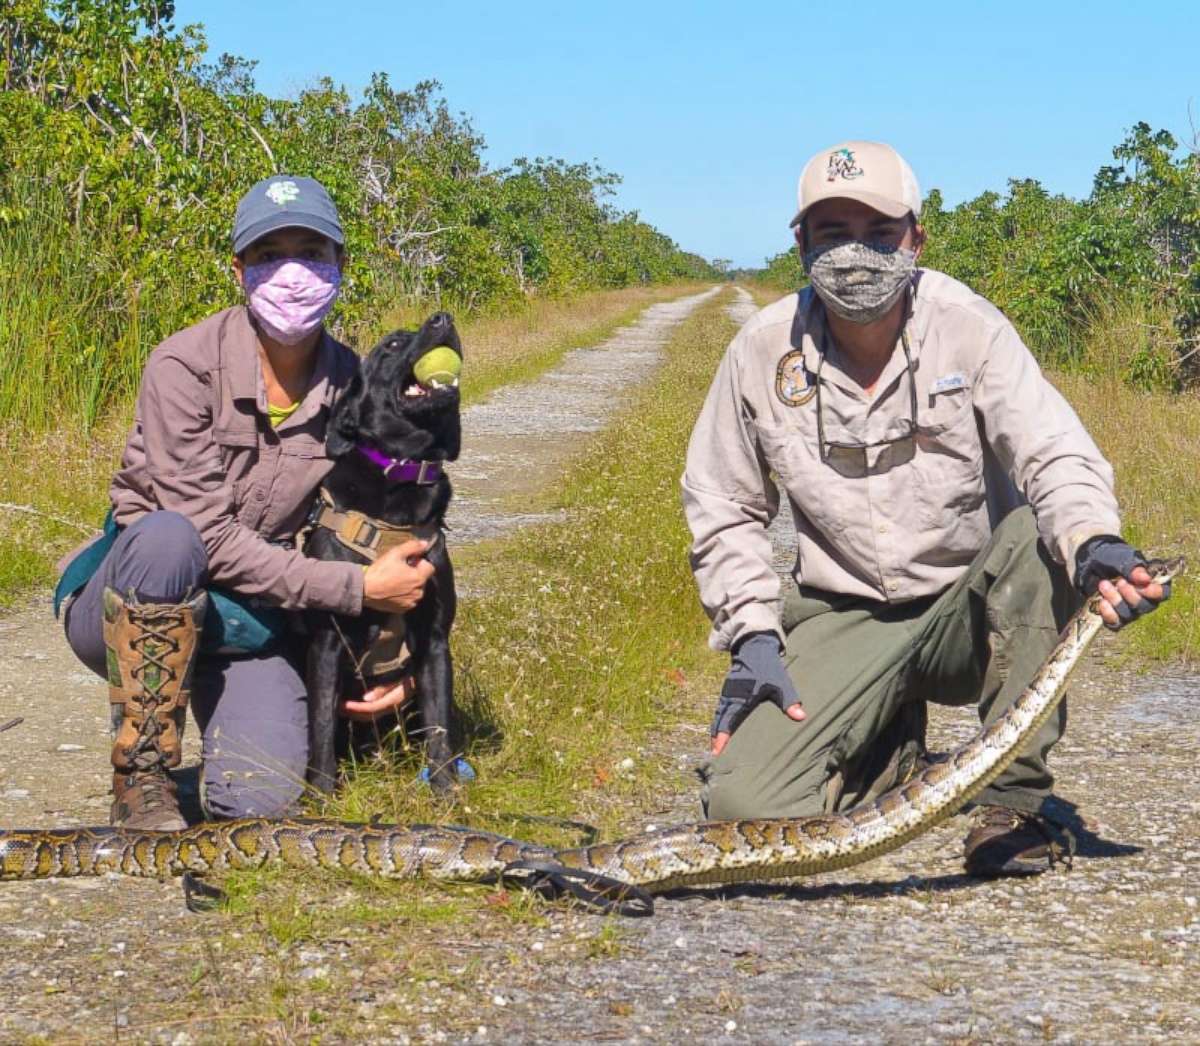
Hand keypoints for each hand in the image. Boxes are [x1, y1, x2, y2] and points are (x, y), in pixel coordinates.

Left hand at [340, 676, 413, 722]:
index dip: (356, 708)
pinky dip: (361, 709)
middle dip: (352, 713)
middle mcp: (392, 706)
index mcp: (394, 700)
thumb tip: (366, 698)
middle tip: (336, 708)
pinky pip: (373, 710)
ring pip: (370, 714)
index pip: (371, 708)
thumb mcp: (399, 678)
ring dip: (355, 713)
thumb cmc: (413, 673)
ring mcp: (391, 706)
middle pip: (369, 715)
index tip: (343, 704)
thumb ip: (384, 688)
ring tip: (341, 708)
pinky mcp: (390, 703)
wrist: (426, 674)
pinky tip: (353, 705)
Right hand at [363, 539, 434, 612]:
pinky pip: (408, 599)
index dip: (420, 562)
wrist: (364, 589)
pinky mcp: (402, 609)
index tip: (410, 561)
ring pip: (415, 590)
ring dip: (409, 585)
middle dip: (414, 573)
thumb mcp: (396, 553)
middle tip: (399, 570)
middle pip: (422, 579)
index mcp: (419, 578)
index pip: (430, 567)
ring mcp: (410, 602)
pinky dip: (403, 595)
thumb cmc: (379, 572)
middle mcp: (418, 593)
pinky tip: (392, 589)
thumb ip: (412, 547)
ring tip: (394, 580)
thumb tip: (424, 544)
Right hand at [710, 632, 803, 755]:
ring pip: (719, 714)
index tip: (718, 749)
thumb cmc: (769, 667)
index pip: (729, 718)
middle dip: (716, 736)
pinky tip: (720, 730)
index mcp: (743, 695)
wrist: (755, 647)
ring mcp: (728, 692)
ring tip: (715, 747)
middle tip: (714, 754)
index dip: (723, 734)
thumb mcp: (781, 683)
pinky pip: (721, 708)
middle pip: (720, 718)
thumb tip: (801, 717)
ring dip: (717, 729)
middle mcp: (731, 695)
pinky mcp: (728, 691)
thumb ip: (790, 701)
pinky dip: (719, 720)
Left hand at [1074, 535, 1170, 630]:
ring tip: (1104, 584)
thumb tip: (1145, 579)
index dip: (1154, 592)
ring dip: (1115, 600)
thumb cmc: (1112, 559)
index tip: (1143, 584)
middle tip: (1119, 581)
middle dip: (1131, 595)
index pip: (1163, 594)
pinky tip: (1102, 602)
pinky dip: (1108, 613)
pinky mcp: (1115, 616)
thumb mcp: (1121, 558)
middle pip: (1145, 607)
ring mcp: (1130, 610)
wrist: (1091, 564)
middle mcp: (1144, 600)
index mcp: (1153, 583)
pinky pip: (1115, 623)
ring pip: (1129, 615)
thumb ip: (1133, 568)